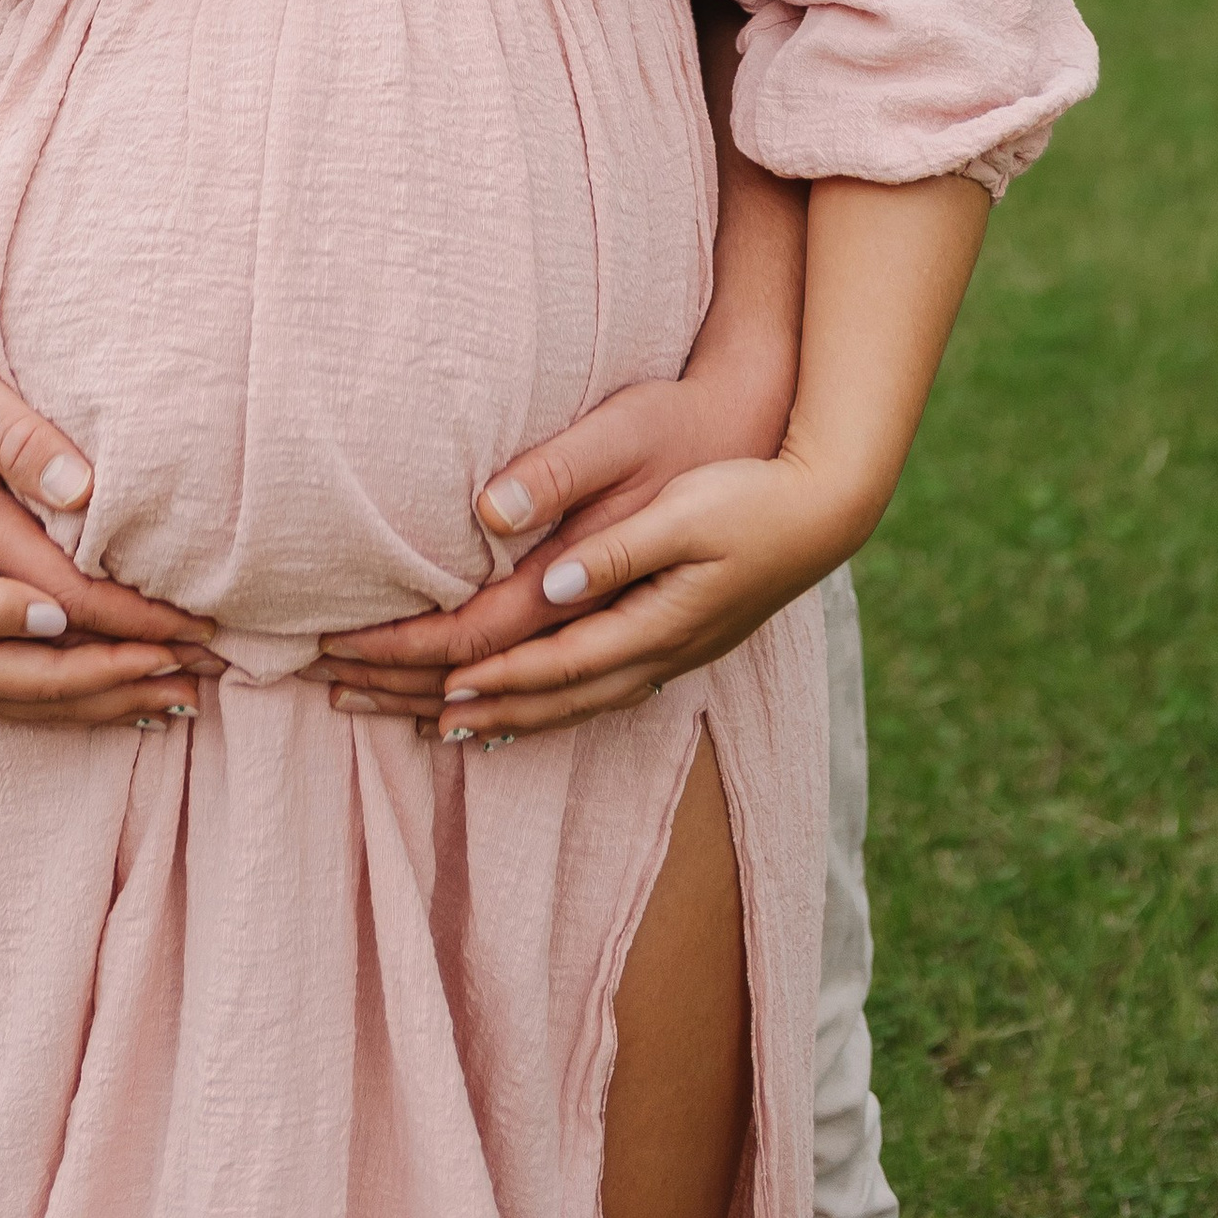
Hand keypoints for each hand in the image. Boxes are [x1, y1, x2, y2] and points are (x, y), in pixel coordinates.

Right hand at [0, 479, 206, 731]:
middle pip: (68, 692)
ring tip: (174, 691)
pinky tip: (100, 682)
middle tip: (208, 674)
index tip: (191, 639)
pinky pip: (30, 685)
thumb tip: (54, 619)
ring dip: (114, 695)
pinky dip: (77, 689)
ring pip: (51, 698)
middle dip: (139, 683)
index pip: (69, 657)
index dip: (132, 648)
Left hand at [400, 456, 860, 739]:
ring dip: (499, 717)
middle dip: (463, 705)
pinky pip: (591, 693)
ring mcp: (665, 656)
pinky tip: (519, 709)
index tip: (414, 677)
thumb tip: (549, 581)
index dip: (477, 672)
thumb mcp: (686, 508)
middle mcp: (652, 654)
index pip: (541, 660)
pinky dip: (542, 708)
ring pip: (565, 707)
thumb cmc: (750, 493)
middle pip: (542, 699)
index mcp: (648, 622)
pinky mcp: (671, 643)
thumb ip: (618, 549)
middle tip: (394, 711)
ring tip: (436, 724)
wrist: (822, 506)